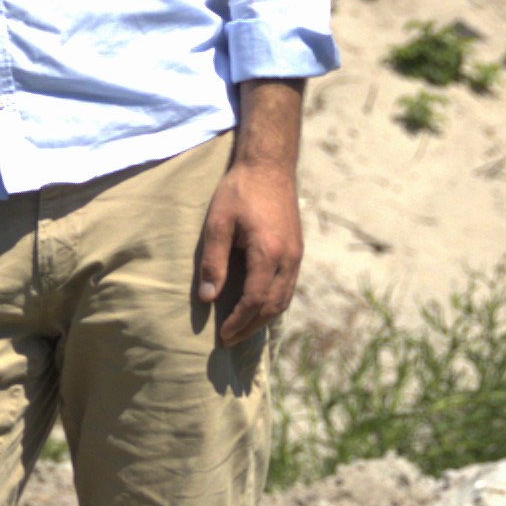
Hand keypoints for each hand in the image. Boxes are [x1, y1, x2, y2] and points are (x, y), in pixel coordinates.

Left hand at [194, 153, 304, 343]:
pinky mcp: (297, 250)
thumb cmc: (239, 191)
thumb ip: (214, 262)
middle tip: (230, 340)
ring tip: (242, 329)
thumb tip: (208, 298)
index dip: (239, 321)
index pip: (255, 299)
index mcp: (269, 252)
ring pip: (284, 299)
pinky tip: (259, 307)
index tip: (223, 336)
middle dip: (251, 326)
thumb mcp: (218, 223)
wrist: (269, 165)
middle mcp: (289, 258)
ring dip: (264, 318)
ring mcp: (297, 255)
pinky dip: (274, 303)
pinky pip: (289, 287)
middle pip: (273, 306)